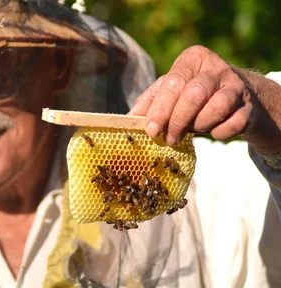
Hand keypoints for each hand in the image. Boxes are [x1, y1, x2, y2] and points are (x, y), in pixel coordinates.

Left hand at [129, 45, 280, 152]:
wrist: (236, 98)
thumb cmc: (192, 94)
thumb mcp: (170, 92)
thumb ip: (149, 102)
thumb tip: (129, 118)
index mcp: (192, 59)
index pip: (173, 82)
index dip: (160, 109)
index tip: (151, 131)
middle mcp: (216, 68)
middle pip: (193, 94)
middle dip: (177, 121)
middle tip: (169, 139)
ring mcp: (236, 86)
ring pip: (216, 108)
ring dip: (199, 126)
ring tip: (192, 130)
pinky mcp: (248, 107)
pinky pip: (232, 124)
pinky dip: (218, 133)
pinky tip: (212, 131)